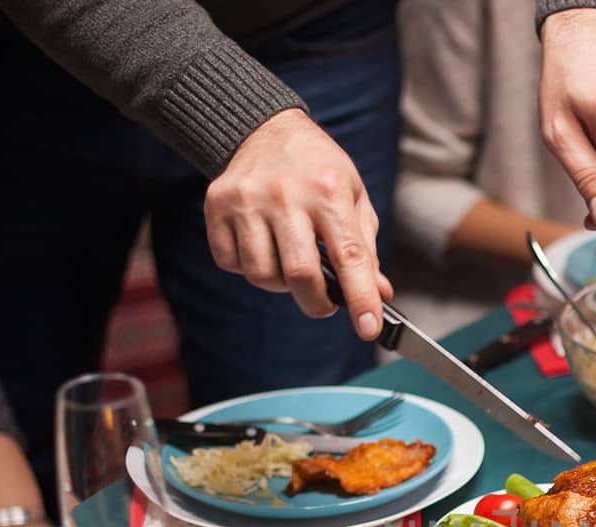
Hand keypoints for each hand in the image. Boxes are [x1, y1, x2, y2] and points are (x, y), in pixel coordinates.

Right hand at [204, 109, 392, 335]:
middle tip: (325, 303)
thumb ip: (365, 247)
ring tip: (291, 264)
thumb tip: (379, 294)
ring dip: (281, 285)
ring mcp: (246, 199)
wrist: (265, 129)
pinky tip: (263, 247)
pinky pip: (231, 263)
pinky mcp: (217, 206)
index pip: (349, 255)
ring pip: (262, 274)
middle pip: (299, 274)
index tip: (369, 329)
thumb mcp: (354, 197)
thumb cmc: (318, 170)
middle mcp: (285, 194)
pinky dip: (250, 268)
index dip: (360, 297)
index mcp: (328, 190)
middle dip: (317, 303)